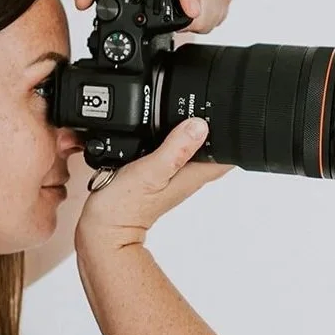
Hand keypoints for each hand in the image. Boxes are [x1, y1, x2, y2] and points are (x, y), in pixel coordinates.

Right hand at [75, 117, 234, 250]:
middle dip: (214, 127)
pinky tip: (160, 130)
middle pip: (212, 148)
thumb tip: (199, 126)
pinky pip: (171, 153)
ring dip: (192, 132)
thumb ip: (174, 150)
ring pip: (192, 149)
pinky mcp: (156, 175)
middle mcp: (186, 175)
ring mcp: (172, 176)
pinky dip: (169, 139)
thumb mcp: (150, 172)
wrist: (103, 228)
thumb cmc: (124, 208)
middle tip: (208, 106)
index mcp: (191, 174)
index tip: (228, 113)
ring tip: (187, 111)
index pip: (226, 154)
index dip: (231, 131)